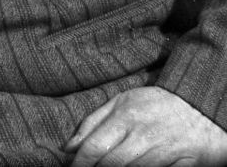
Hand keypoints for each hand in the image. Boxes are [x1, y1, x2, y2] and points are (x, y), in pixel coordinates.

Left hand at [65, 86, 226, 164]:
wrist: (196, 108)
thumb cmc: (152, 105)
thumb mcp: (120, 103)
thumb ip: (92, 123)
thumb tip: (67, 147)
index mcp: (125, 116)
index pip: (94, 145)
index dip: (80, 162)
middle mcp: (142, 134)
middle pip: (110, 163)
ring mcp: (161, 152)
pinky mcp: (179, 165)